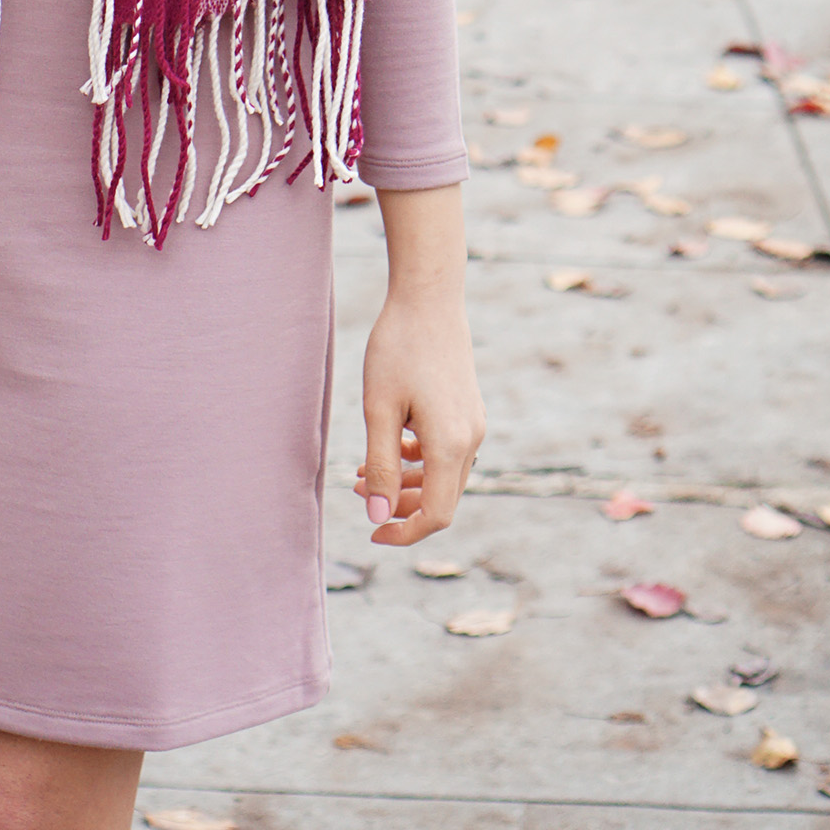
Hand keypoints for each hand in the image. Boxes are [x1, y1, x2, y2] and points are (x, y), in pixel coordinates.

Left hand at [352, 283, 484, 549]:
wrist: (429, 298)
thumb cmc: (398, 348)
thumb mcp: (378, 409)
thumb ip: (380, 465)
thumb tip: (377, 517)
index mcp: (450, 445)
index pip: (436, 514)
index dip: (405, 532)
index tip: (372, 532)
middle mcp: (470, 440)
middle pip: (440, 498)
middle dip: (398, 505)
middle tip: (356, 491)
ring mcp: (472, 424)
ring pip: (442, 475)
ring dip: (405, 481)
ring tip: (361, 470)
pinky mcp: (467, 410)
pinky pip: (445, 451)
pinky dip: (417, 458)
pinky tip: (388, 444)